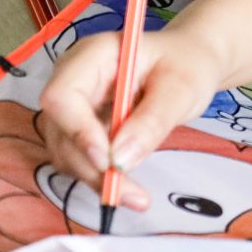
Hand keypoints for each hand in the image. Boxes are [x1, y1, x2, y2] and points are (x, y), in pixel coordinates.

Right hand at [38, 22, 234, 209]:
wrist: (190, 64)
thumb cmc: (187, 65)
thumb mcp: (182, 88)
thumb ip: (152, 121)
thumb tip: (120, 160)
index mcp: (93, 55)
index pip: (62, 96)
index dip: (78, 131)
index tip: (107, 162)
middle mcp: (74, 79)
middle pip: (61, 130)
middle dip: (91, 166)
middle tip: (131, 194)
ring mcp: (73, 104)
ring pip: (66, 151)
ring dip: (95, 178)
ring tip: (136, 196)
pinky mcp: (80, 127)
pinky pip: (79, 158)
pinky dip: (99, 178)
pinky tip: (128, 190)